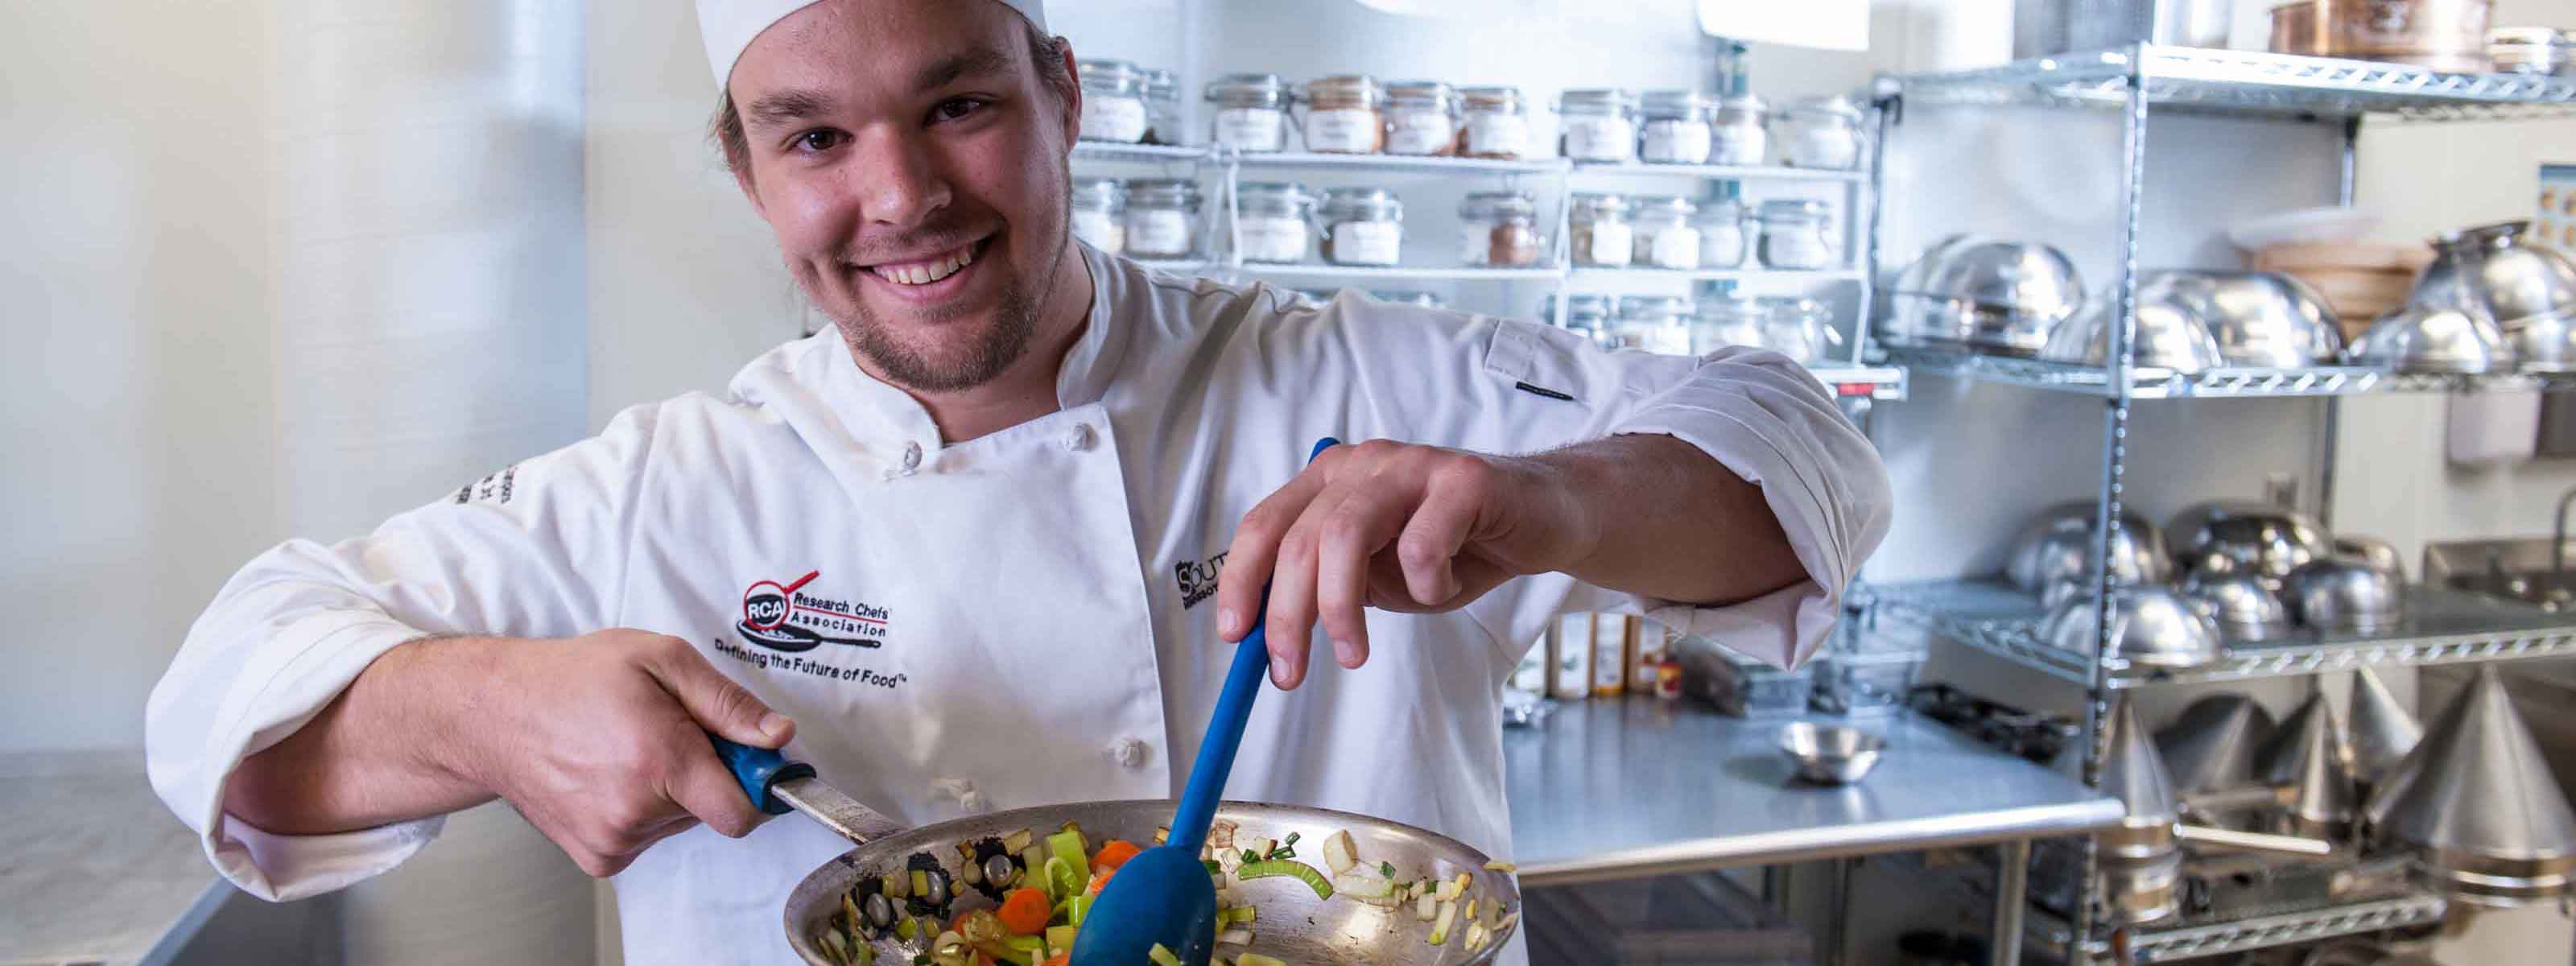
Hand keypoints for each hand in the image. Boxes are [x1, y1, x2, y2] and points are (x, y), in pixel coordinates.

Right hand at [443, 631, 795, 875]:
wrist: (494, 714)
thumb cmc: (573, 679)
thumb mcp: (660, 659)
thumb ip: (727, 702)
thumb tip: (777, 736)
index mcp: (660, 761)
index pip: (742, 811)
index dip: (753, 783)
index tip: (745, 759)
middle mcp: (636, 811)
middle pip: (712, 810)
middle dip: (703, 774)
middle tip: (664, 733)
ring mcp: (613, 840)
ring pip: (680, 824)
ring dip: (669, 792)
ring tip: (627, 749)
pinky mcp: (598, 858)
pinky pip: (649, 838)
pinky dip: (642, 811)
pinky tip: (609, 775)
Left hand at [1215, 439, 1597, 688]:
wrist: (1546, 518)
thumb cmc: (1456, 549)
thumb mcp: (1379, 578)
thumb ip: (1327, 591)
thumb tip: (1267, 636)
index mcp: (1330, 480)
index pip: (1265, 525)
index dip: (1241, 581)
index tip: (1235, 637)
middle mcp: (1363, 463)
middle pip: (1299, 538)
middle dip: (1286, 615)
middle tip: (1289, 672)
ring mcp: (1412, 465)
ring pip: (1345, 534)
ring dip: (1340, 607)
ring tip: (1354, 653)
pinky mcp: (1464, 479)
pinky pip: (1423, 545)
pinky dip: (1426, 586)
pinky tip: (1447, 586)